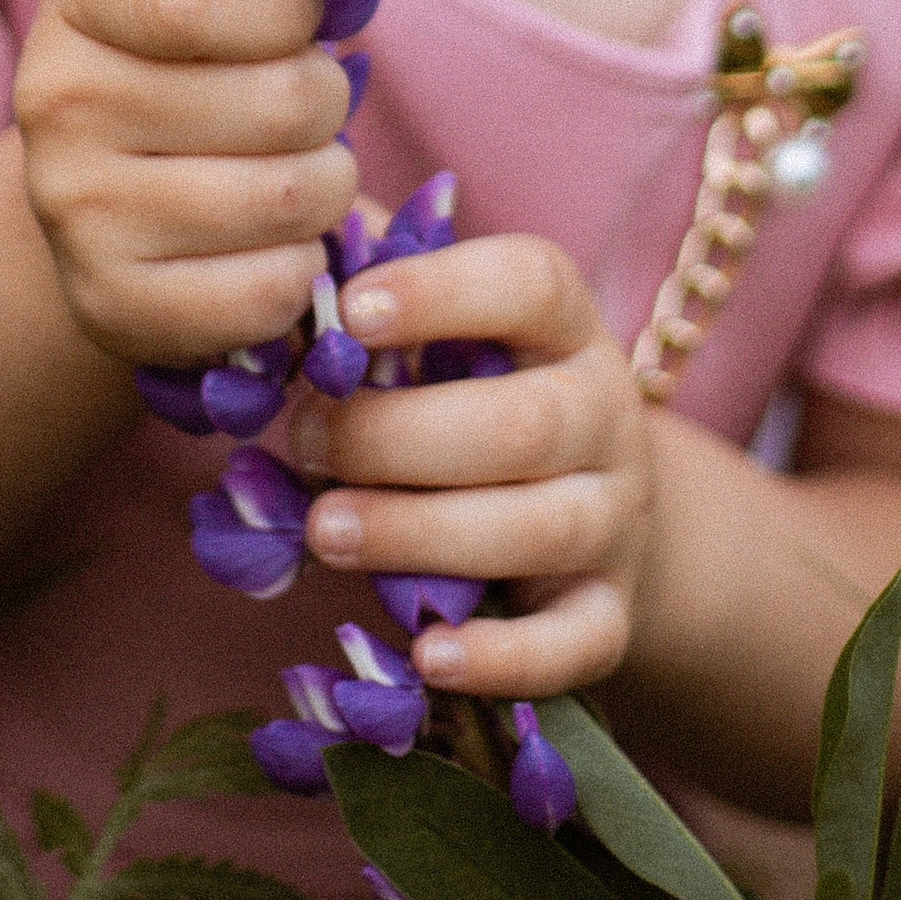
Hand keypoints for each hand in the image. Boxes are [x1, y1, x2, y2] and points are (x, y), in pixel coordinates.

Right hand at [13, 0, 357, 371]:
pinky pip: (270, 290)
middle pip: (282, 101)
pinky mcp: (112, 305)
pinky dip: (302, 268)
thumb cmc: (186, 61)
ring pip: (289, 198)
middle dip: (326, 103)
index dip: (289, 8)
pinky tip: (269, 243)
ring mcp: (76, 211)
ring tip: (295, 171)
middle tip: (305, 106)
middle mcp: (56, 100)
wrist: (104, 194)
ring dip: (328, 186)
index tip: (298, 18)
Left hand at [277, 231, 657, 698]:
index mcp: (562, 323)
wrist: (594, 509)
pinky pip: (574, 643)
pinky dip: (502, 657)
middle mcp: (605, 413)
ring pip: (539, 528)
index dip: (440, 292)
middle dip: (395, 437)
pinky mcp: (611, 614)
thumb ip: (372, 282)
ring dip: (419, 533)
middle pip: (521, 422)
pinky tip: (426, 654)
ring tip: (322, 532)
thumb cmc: (474, 395)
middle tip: (299, 441)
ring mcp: (617, 517)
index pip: (528, 282)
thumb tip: (283, 242)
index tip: (350, 312)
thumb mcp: (444, 332)